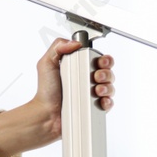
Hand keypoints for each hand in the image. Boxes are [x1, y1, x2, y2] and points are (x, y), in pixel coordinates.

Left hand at [0, 40, 116, 156]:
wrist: (45, 114)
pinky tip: (100, 100)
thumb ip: (58, 47)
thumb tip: (75, 42)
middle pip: (108, 72)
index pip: (99, 59)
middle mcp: (87, 81)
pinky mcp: (94, 108)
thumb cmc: (46, 92)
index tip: (100, 61)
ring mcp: (92, 95)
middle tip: (96, 76)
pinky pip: (108, 103)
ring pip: (110, 87)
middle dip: (106, 72)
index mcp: (80, 68)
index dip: (104, 59)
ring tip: (96, 90)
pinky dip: (108, 101)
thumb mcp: (47, 63)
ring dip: (107, 86)